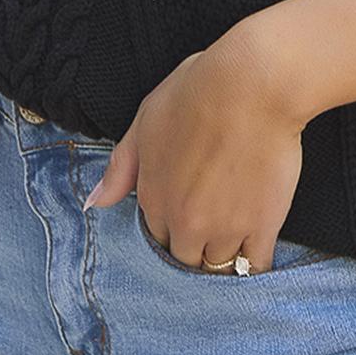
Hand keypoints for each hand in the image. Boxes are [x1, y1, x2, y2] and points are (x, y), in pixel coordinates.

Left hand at [83, 28, 307, 271]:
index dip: (169, 230)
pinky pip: (254, 268)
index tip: (184, 217)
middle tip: (210, 231)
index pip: (155, 239)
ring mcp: (224, 228)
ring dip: (222, 260)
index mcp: (153, 197)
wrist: (252, 85)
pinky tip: (256, 254)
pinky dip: (253, 267)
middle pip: (184, 261)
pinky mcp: (262, 226)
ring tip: (235, 240)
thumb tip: (93, 204)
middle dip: (193, 251)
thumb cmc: (198, 91)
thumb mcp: (146, 119)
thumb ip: (120, 167)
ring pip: (217, 269)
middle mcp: (184, 221)